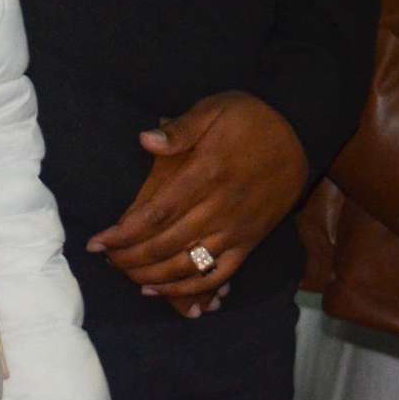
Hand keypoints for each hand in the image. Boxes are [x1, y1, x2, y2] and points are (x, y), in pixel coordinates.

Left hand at [83, 92, 309, 317]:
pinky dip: (188, 288)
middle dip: (130, 257)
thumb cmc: (250, 120)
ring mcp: (236, 229)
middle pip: (166, 244)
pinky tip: (162, 290)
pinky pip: (217, 274)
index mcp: (207, 174)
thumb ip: (181, 129)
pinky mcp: (250, 242)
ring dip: (153, 276)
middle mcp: (220, 208)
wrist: (300, 136)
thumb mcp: (215, 109)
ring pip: (188, 265)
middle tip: (105, 259)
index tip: (97, 241)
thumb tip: (144, 140)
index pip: (156, 213)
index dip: (124, 233)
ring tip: (126, 275)